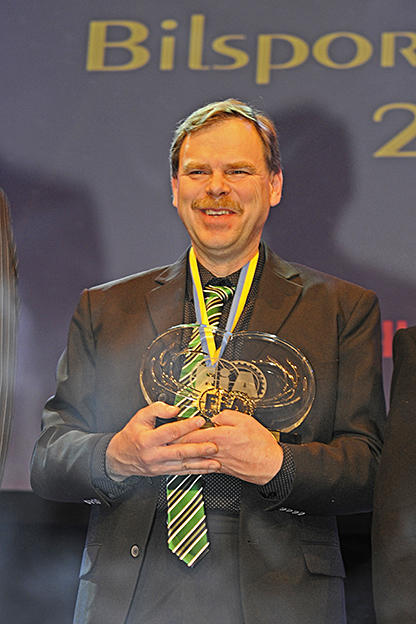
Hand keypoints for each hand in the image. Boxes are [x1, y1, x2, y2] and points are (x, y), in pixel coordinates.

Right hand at [105, 402, 220, 479]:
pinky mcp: (163, 472)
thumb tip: (174, 409)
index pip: (170, 432)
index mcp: (148, 440)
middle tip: (214, 446)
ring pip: (183, 465)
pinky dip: (196, 470)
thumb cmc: (131, 436)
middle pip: (179, 452)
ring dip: (201, 464)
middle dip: (198, 449)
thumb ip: (156, 409)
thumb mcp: (139, 417)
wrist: (119, 458)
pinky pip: (182, 472)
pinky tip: (206, 468)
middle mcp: (154, 455)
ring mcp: (159, 466)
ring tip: (216, 461)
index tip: (200, 421)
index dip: (186, 426)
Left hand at [175, 410, 283, 484]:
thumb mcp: (246, 421)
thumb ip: (227, 416)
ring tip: (170, 452)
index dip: (180, 430)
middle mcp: (216, 451)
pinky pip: (203, 466)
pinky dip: (194, 463)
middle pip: (190, 446)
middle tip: (164, 440)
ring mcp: (218, 462)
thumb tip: (216, 416)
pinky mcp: (222, 470)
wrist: (271, 465)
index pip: (192, 433)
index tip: (171, 427)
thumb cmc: (261, 445)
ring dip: (182, 454)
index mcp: (220, 436)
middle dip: (175, 443)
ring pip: (194, 457)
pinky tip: (189, 463)